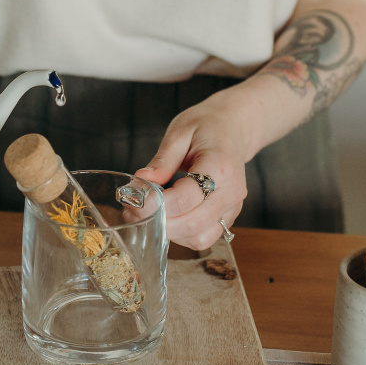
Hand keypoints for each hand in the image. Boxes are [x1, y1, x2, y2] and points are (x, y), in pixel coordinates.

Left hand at [134, 89, 251, 250]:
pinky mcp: (227, 217)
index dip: (156, 204)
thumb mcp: (180, 132)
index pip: (186, 198)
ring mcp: (232, 207)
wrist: (234, 128)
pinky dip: (181, 235)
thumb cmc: (207, 127)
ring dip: (169, 232)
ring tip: (147, 215)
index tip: (132, 198)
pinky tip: (167, 218)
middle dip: (158, 222)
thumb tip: (140, 183)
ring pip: (198, 238)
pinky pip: (203, 237)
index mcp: (220, 166)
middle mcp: (231, 192)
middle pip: (192, 224)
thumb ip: (161, 161)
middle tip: (132, 211)